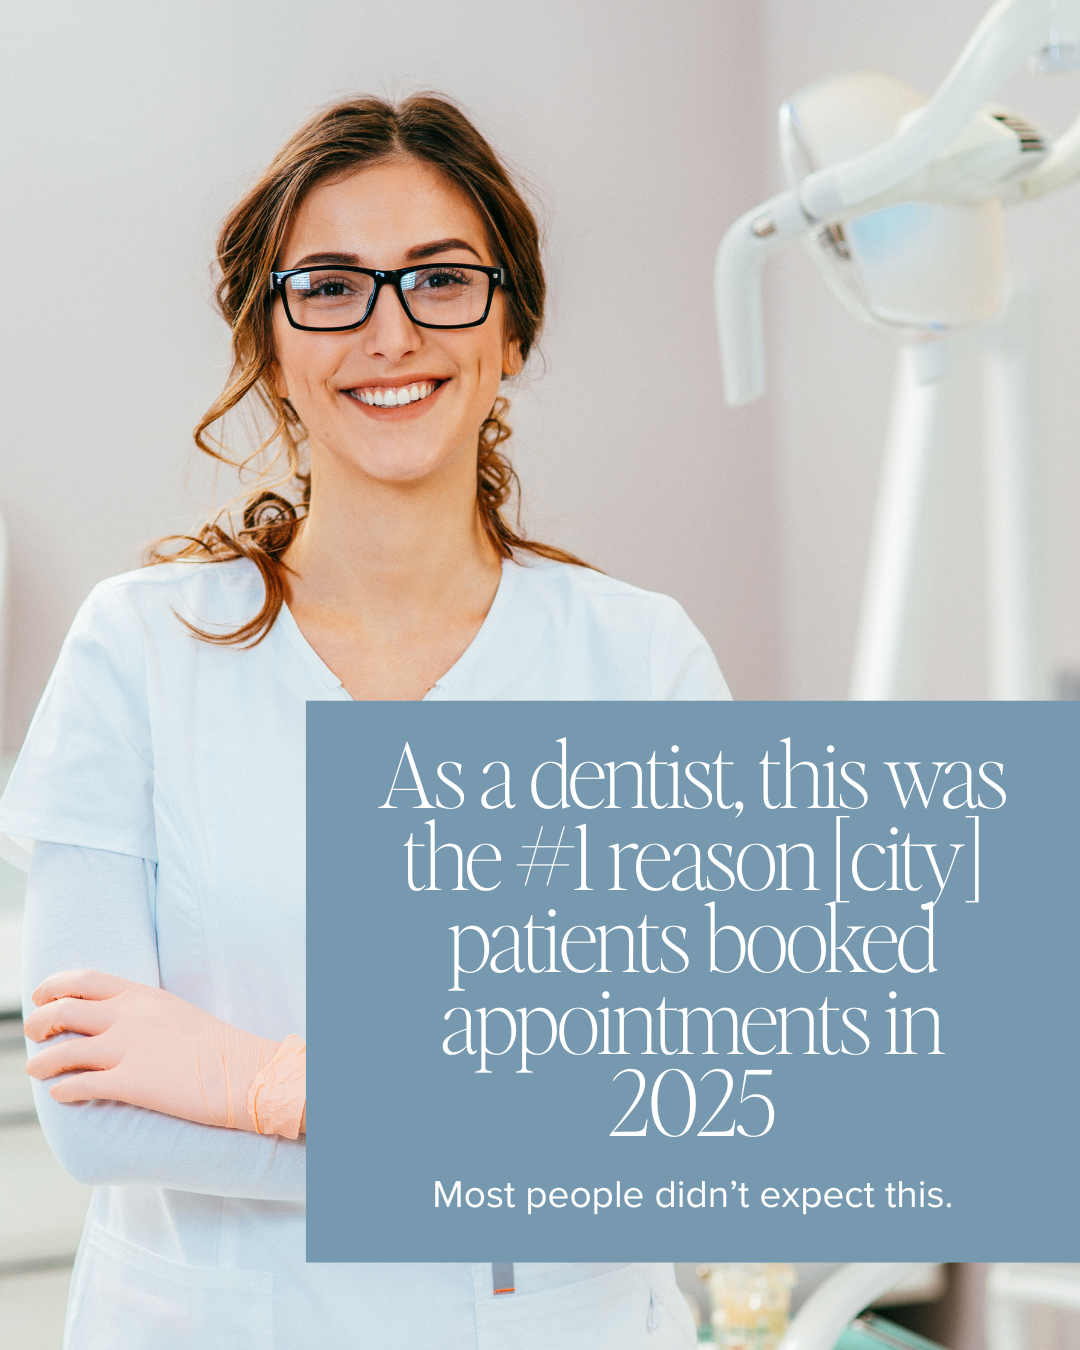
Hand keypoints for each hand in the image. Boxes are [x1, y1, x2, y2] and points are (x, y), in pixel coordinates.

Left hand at [24, 969, 280, 1132]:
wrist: (244, 1071)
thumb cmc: (214, 1046)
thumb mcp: (173, 1012)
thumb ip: (139, 1011)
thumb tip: (110, 1022)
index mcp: (141, 996)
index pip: (82, 980)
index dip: (52, 987)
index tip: (41, 996)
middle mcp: (128, 1017)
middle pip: (63, 1010)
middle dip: (39, 1021)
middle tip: (34, 1032)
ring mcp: (128, 1049)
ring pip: (62, 1052)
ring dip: (41, 1062)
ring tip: (36, 1069)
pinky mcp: (130, 1083)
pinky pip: (79, 1086)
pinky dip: (62, 1090)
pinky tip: (61, 1094)